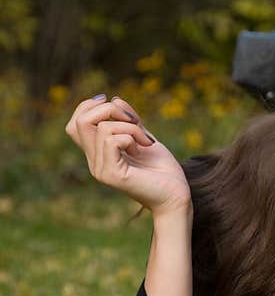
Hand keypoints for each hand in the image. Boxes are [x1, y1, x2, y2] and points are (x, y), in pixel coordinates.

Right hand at [65, 94, 191, 215]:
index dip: (90, 107)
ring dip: (131, 127)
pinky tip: (143, 148)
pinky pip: (112, 140)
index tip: (118, 106)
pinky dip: (131, 136)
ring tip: (146, 142)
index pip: (76, 124)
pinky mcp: (111, 174)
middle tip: (134, 121)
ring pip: (103, 128)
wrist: (177, 196)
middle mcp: (95, 162)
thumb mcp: (144, 138)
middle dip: (109, 110)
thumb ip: (129, 122)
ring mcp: (101, 169)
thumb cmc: (164, 171)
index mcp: (99, 154)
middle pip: (80, 121)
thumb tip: (114, 98)